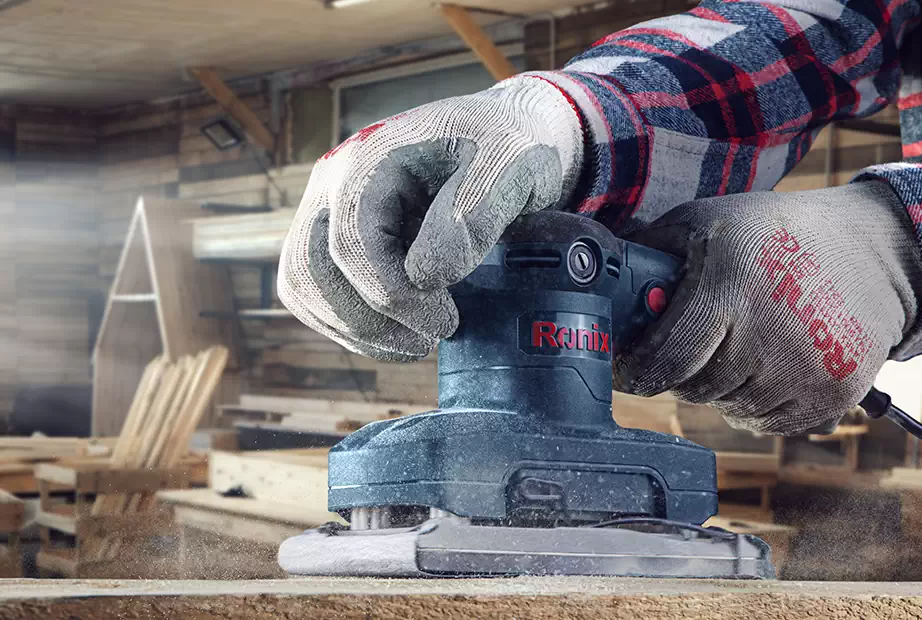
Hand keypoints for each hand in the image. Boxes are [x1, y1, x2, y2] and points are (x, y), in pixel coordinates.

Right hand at [278, 77, 582, 359]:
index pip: (352, 240)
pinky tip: (392, 335)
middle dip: (366, 320)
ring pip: (301, 283)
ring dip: (350, 328)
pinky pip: (312, 289)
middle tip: (427, 343)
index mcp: (371, 156)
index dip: (391, 294)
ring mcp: (328, 207)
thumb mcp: (513, 166)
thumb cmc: (510, 147)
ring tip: (411, 345)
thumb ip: (473, 214)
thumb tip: (424, 275)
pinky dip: (344, 323)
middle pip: (310, 267)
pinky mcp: (334, 233)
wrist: (505, 136)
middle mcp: (334, 179)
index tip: (445, 323)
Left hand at [615, 182, 921, 434]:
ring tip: (736, 347)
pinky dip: (755, 405)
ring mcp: (805, 370)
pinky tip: (766, 367)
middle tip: (690, 346)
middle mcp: (767, 334)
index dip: (638, 371)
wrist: (872, 253)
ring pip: (728, 409)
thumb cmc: (773, 235)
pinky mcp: (833, 397)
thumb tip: (600, 280)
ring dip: (719, 389)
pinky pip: (767, 425)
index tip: (629, 371)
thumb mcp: (705, 220)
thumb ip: (652, 252)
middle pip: (693, 388)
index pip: (665, 358)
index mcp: (728, 287)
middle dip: (680, 372)